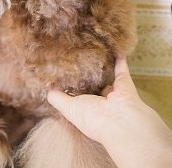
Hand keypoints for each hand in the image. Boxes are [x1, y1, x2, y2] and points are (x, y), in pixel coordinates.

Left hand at [47, 58, 171, 167]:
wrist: (121, 121)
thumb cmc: (94, 120)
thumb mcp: (69, 109)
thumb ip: (58, 99)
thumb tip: (47, 91)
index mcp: (86, 112)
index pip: (77, 98)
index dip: (70, 88)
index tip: (62, 75)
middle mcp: (100, 103)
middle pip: (91, 87)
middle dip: (85, 76)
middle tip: (75, 59)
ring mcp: (113, 94)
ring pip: (105, 78)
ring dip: (101, 67)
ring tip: (92, 53)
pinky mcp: (124, 83)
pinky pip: (121, 69)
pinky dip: (120, 60)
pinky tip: (114, 50)